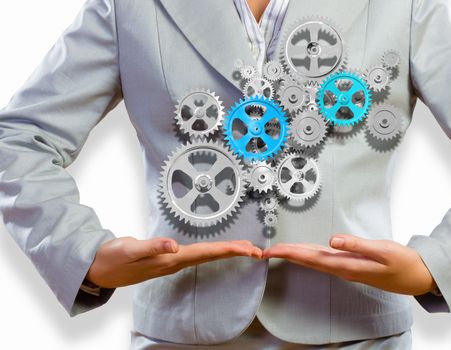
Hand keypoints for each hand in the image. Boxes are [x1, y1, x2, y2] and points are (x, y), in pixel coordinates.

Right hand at [86, 236, 262, 287]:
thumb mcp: (129, 250)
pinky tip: (217, 250)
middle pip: (211, 257)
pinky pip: (197, 255)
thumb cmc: (112, 259)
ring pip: (206, 256)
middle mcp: (175, 262)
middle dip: (235, 252)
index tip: (249, 250)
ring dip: (226, 252)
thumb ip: (151, 247)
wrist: (98, 269)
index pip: (206, 254)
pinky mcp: (167, 258)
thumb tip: (174, 246)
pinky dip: (212, 251)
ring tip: (246, 249)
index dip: (228, 250)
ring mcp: (172, 261)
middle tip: (258, 250)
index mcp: (170, 260)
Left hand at [262, 234, 436, 295]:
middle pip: (308, 261)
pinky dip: (309, 255)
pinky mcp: (351, 265)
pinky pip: (324, 260)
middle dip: (286, 255)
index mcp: (347, 265)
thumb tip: (332, 240)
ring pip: (315, 261)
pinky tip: (304, 253)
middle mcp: (343, 269)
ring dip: (295, 256)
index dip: (291, 254)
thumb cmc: (403, 263)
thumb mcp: (383, 251)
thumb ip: (357, 245)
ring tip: (278, 250)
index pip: (312, 258)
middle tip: (264, 250)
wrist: (417, 277)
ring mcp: (346, 268)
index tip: (272, 250)